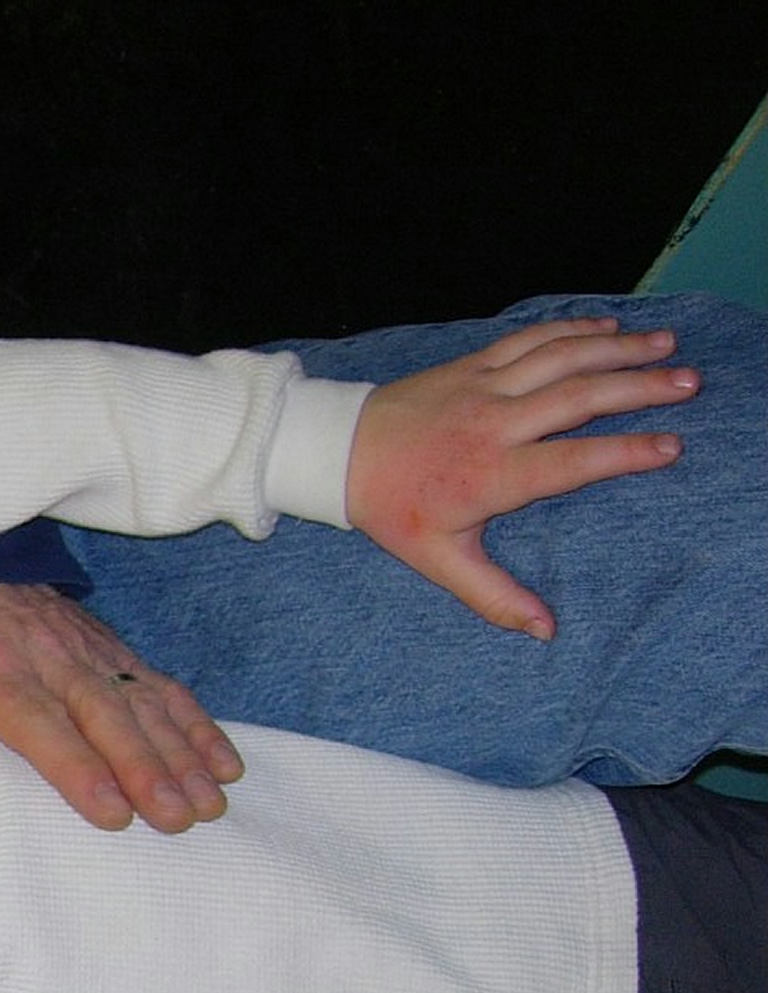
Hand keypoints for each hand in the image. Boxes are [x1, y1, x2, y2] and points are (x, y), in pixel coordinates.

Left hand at [0, 584, 243, 832]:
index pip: (36, 720)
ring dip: (179, 754)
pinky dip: (197, 725)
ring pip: (140, 705)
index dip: (75, 765)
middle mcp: (47, 658)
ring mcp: (88, 655)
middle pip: (101, 717)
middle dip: (144, 767)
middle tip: (177, 817)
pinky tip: (225, 764)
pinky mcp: (113, 657)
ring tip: (208, 804)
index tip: (110, 810)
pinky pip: (162, 689)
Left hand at [348, 317, 696, 639]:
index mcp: (490, 475)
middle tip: (690, 384)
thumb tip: (545, 631)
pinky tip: (608, 326)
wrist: (337, 454)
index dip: (624, 454)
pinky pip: (529, 338)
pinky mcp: (471, 363)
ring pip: (561, 357)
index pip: (572, 463)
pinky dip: (571, 328)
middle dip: (640, 387)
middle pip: (579, 397)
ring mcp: (483, 387)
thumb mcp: (439, 561)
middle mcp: (493, 425)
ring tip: (666, 345)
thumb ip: (494, 596)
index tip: (672, 447)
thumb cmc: (392, 509)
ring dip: (617, 347)